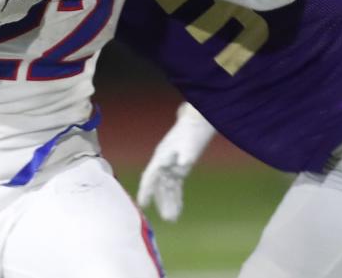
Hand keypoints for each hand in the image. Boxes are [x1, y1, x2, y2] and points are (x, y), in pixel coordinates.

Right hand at [137, 103, 215, 221]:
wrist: (198, 122)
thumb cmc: (191, 131)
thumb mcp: (189, 143)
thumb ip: (186, 154)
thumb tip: (184, 164)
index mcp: (161, 156)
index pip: (150, 176)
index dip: (146, 190)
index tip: (143, 203)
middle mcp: (163, 163)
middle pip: (160, 186)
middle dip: (163, 202)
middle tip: (168, 218)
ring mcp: (170, 166)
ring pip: (167, 188)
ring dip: (170, 202)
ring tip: (173, 219)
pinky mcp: (179, 168)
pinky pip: (175, 185)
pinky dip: (176, 197)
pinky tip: (178, 208)